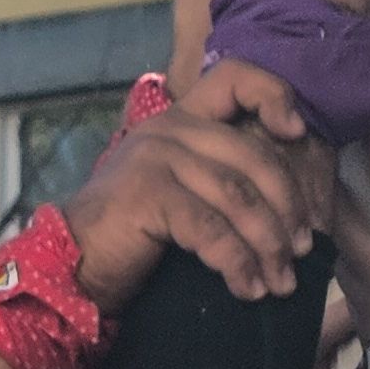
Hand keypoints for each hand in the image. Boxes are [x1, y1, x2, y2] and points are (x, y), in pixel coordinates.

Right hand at [60, 61, 325, 307]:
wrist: (69, 268)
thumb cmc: (128, 239)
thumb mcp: (177, 192)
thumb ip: (216, 176)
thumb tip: (286, 203)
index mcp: (179, 120)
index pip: (235, 80)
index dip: (274, 97)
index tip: (297, 135)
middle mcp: (169, 130)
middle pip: (252, 156)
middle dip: (286, 208)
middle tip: (300, 251)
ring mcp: (157, 159)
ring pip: (237, 197)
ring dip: (267, 245)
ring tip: (281, 282)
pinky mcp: (149, 196)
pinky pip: (211, 229)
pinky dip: (237, 263)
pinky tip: (247, 289)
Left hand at [330, 122, 369, 358]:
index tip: (368, 122)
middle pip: (344, 215)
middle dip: (330, 182)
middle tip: (315, 152)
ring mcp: (363, 294)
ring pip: (334, 247)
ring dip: (325, 223)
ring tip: (313, 199)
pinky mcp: (356, 319)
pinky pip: (339, 280)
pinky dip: (334, 261)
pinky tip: (329, 254)